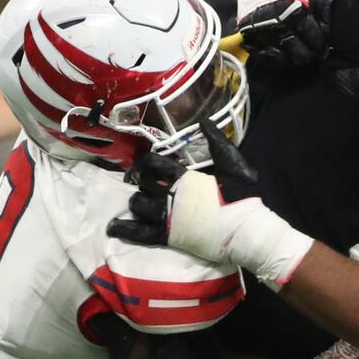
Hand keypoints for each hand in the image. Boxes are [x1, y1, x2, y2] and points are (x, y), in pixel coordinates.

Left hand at [108, 120, 312, 287]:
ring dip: (136, 204)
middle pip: (143, 185)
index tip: (138, 170)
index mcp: (185, 177)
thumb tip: (206, 122)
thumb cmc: (242, 198)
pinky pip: (139, 233)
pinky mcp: (169, 237)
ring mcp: (169, 217)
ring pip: (138, 205)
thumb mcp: (234, 163)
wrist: (246, 230)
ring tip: (139, 206)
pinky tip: (112, 228)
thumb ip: (217, 143)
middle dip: (141, 185)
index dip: (142, 165)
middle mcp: (172, 195)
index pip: (153, 163)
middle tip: (143, 188)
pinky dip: (124, 229)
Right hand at [239, 0, 326, 69]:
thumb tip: (328, 29)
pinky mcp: (248, 34)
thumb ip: (323, 4)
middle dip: (309, 54)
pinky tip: (281, 51)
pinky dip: (274, 58)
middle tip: (311, 51)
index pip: (315, 39)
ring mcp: (261, 31)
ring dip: (291, 58)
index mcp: (295, 12)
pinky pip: (264, 57)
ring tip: (296, 52)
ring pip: (282, 61)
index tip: (321, 45)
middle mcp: (277, 24)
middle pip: (300, 55)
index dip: (320, 44)